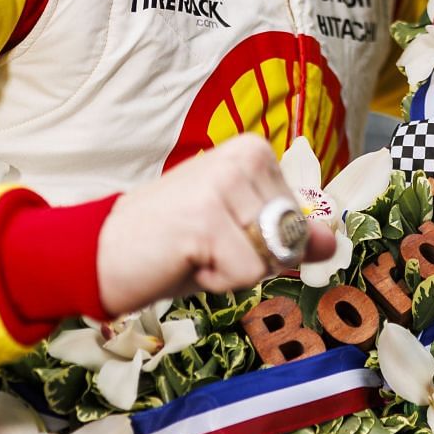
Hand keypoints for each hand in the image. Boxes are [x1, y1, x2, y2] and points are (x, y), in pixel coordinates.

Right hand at [94, 135, 336, 316]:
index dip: (263, 246)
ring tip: (193, 251)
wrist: (101, 251)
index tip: (220, 234)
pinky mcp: (207, 218)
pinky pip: (246, 274)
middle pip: (289, 240)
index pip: (299, 221)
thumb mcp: (237, 233)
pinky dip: (216, 281)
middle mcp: (244, 157)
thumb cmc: (170, 243)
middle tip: (203, 245)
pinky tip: (184, 260)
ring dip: (233, 271)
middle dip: (252, 261)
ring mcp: (224, 185)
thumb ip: (286, 234)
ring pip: (270, 259)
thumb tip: (332, 241)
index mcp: (254, 151)